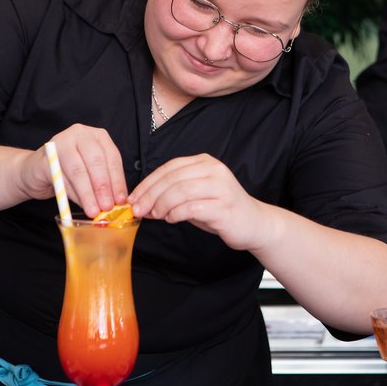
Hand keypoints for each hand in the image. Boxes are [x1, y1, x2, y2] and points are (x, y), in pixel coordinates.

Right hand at [28, 124, 127, 216]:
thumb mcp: (91, 173)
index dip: (117, 180)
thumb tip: (116, 203)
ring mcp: (61, 142)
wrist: (37, 170)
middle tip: (107, 207)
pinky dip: (71, 194)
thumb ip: (103, 183)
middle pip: (96, 161)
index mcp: (97, 136)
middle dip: (103, 187)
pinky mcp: (46, 157)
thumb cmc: (69, 171)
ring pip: (78, 171)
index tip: (121, 200)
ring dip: (87, 194)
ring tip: (94, 210)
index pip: (112, 157)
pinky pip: (61, 178)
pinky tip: (79, 204)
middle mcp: (80, 134)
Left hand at [129, 153, 262, 249]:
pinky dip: (176, 214)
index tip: (133, 198)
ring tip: (154, 216)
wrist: (253, 223)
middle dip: (150, 195)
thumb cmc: (220, 210)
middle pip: (172, 178)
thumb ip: (172, 194)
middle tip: (137, 209)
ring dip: (161, 204)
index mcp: (204, 162)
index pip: (169, 168)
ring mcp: (220, 187)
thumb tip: (142, 201)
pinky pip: (192, 207)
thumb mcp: (195, 196)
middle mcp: (213, 170)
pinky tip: (171, 219)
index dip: (148, 183)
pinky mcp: (223, 206)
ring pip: (180, 190)